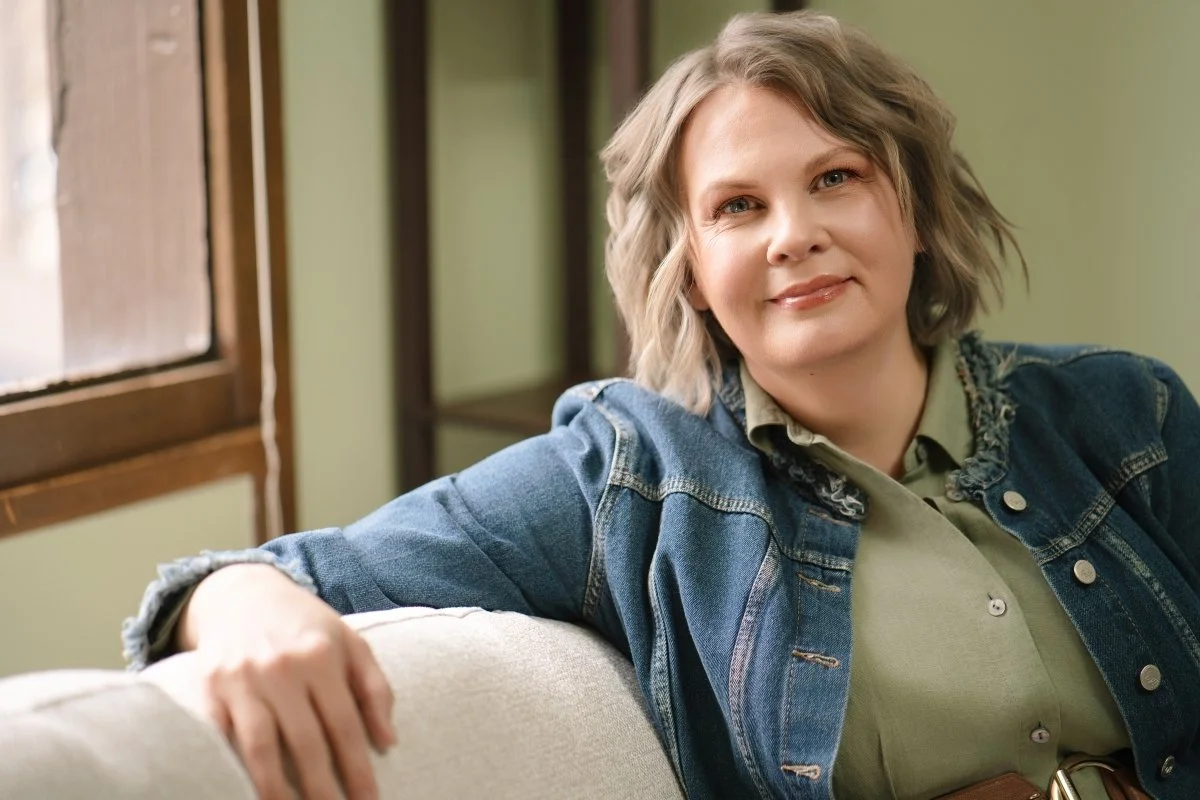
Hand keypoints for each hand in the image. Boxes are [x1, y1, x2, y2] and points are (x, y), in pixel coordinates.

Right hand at [177, 564, 395, 799]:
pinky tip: (247, 792)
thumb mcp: (351, 642)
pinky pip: (221, 739)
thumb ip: (375, 688)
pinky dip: (232, 769)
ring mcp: (242, 679)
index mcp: (322, 657)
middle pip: (306, 743)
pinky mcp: (209, 689)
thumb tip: (388, 741)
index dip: (358, 770)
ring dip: (277, 792)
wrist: (242, 594)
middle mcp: (282, 669)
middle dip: (322, 790)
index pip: (345, 726)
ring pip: (259, 748)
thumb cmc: (306, 626)